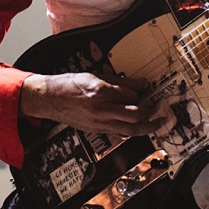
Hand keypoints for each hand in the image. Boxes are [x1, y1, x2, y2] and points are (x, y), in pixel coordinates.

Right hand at [19, 72, 171, 137]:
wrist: (49, 99)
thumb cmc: (68, 85)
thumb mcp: (93, 76)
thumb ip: (118, 81)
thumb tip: (139, 83)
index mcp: (100, 91)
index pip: (130, 95)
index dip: (141, 92)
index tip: (147, 90)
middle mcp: (101, 109)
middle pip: (135, 115)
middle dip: (150, 112)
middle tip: (158, 107)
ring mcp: (99, 122)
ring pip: (130, 129)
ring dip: (147, 127)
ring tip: (159, 123)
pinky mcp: (97, 130)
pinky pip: (120, 132)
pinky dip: (132, 129)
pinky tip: (140, 126)